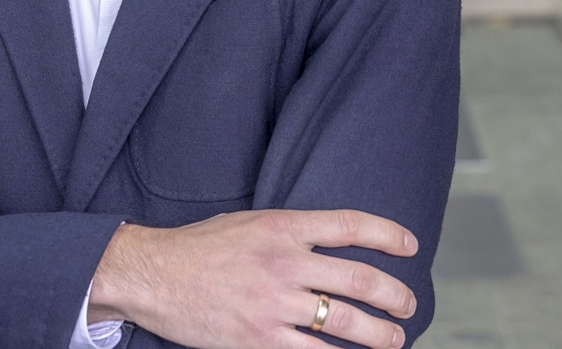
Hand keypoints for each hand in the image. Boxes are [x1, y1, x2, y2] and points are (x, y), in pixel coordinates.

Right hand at [90, 209, 418, 348]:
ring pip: (348, 323)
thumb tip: (329, 245)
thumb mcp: (245, 223)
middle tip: (407, 305)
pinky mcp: (260, 339)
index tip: (409, 245)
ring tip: (392, 339)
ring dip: (381, 335)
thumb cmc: (197, 248)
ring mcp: (273, 304)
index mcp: (280, 227)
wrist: (152, 274)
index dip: (388, 235)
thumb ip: (287, 233)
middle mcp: (283, 263)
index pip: (350, 226)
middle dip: (396, 297)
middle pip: (361, 280)